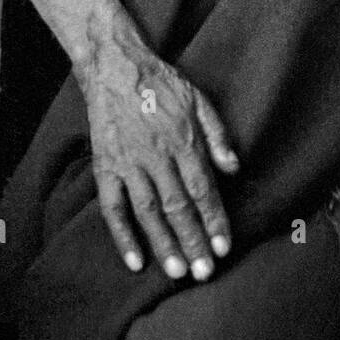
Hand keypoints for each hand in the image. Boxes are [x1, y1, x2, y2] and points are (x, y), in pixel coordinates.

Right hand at [78, 16, 238, 282]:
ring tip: (178, 271)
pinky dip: (122, 235)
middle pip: (177, 206)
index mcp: (182, 139)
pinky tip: (135, 260)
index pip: (203, 188)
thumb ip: (217, 135)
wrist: (115, 66)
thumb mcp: (199, 99)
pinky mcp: (106, 166)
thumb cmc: (161, 84)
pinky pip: (113, 206)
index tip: (225, 247)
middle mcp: (156, 155)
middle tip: (205, 273)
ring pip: (148, 211)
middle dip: (194, 241)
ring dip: (163, 243)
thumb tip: (234, 168)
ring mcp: (128, 163)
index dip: (215, 220)